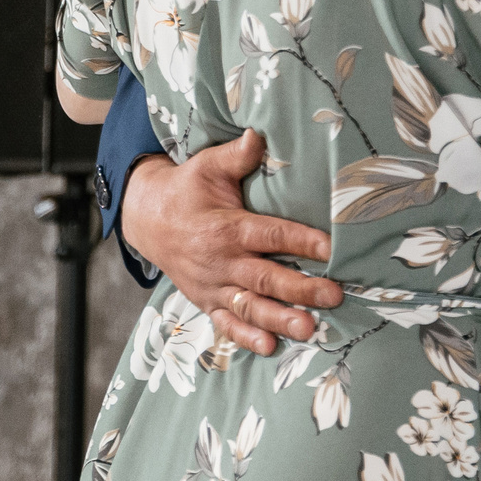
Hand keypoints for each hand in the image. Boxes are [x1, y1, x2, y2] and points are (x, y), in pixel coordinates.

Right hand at [123, 130, 342, 355]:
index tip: (329, 248)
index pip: (270, 233)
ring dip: (279, 319)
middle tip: (333, 296)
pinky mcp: (206, 301)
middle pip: (266, 277)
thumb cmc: (187, 189)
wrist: (147, 218)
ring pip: (250, 306)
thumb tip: (259, 133)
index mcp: (226, 226)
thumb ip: (237, 155)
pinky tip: (270, 347)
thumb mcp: (208, 165)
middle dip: (300, 289)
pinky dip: (245, 338)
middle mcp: (221, 260)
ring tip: (308, 329)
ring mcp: (213, 285)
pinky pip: (225, 324)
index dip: (300, 240)